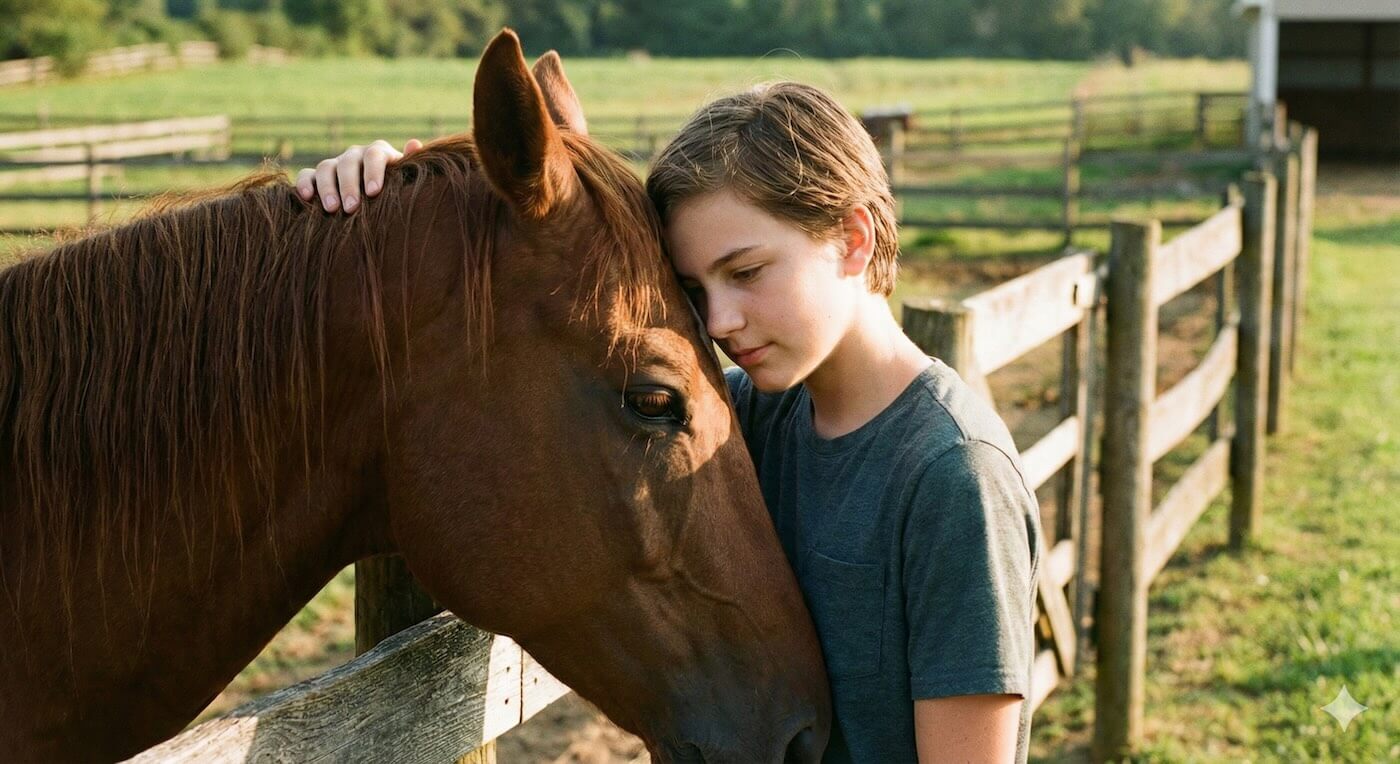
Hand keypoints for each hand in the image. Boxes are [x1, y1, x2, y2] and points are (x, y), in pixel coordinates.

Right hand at [296, 138, 423, 212]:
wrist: (379, 199)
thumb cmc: (396, 189)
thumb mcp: (405, 177)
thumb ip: (410, 162)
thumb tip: (414, 143)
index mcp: (377, 153)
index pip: (374, 154)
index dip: (373, 171)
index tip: (374, 192)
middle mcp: (354, 155)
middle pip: (348, 163)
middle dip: (349, 185)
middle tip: (351, 207)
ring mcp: (335, 164)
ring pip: (326, 167)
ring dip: (327, 187)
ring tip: (332, 209)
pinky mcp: (317, 176)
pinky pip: (306, 174)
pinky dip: (305, 183)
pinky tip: (307, 197)